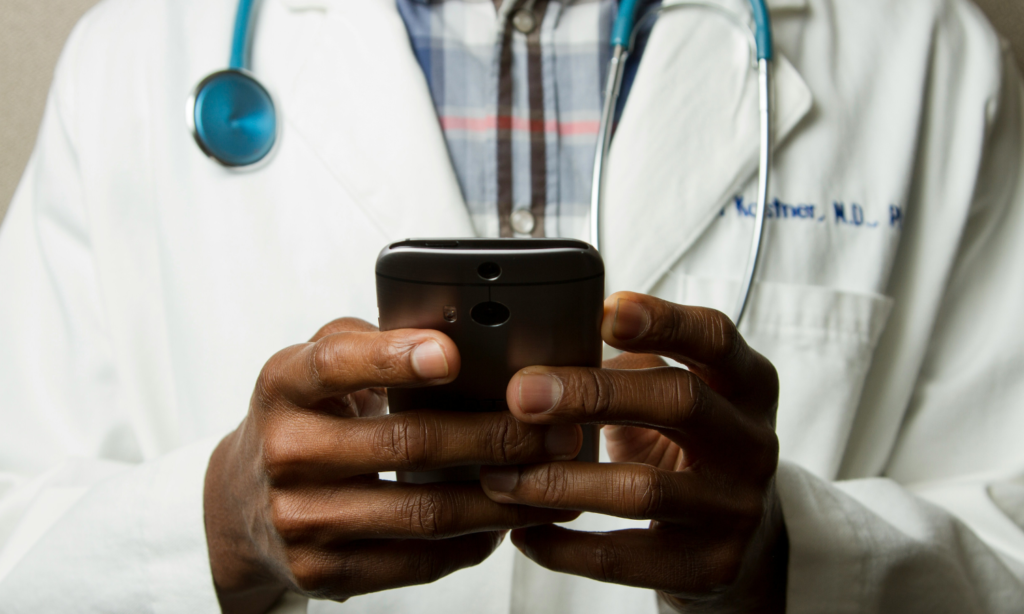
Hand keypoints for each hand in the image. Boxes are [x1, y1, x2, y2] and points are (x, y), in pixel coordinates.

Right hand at [204, 318, 581, 613]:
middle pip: (406, 443)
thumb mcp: (313, 366)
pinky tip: (503, 523)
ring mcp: (300, 519)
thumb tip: (456, 332)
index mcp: (284, 385)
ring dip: (500, 498)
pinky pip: (415, 562)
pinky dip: (471, 543)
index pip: (336, 364)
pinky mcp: (322, 571)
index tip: (452, 354)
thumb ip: (370, 342)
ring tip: (550, 479)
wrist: (239, 504)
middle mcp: (286, 452)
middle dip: (494, 436)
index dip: (394, 358)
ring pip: (423, 512)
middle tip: (554, 429)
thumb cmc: (301, 419)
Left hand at [479, 292, 785, 612]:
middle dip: (592, 393)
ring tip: (500, 476)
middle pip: (680, 401)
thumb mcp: (677, 396)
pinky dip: (563, 546)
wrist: (745, 541)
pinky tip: (524, 531)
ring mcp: (736, 508)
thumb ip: (629, 367)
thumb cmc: (689, 448)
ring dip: (559, 480)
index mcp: (746, 385)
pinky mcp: (710, 566)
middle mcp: (752, 442)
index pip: (715, 338)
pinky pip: (623, 558)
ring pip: (643, 489)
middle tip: (522, 394)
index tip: (604, 311)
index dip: (663, 321)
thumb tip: (539, 348)